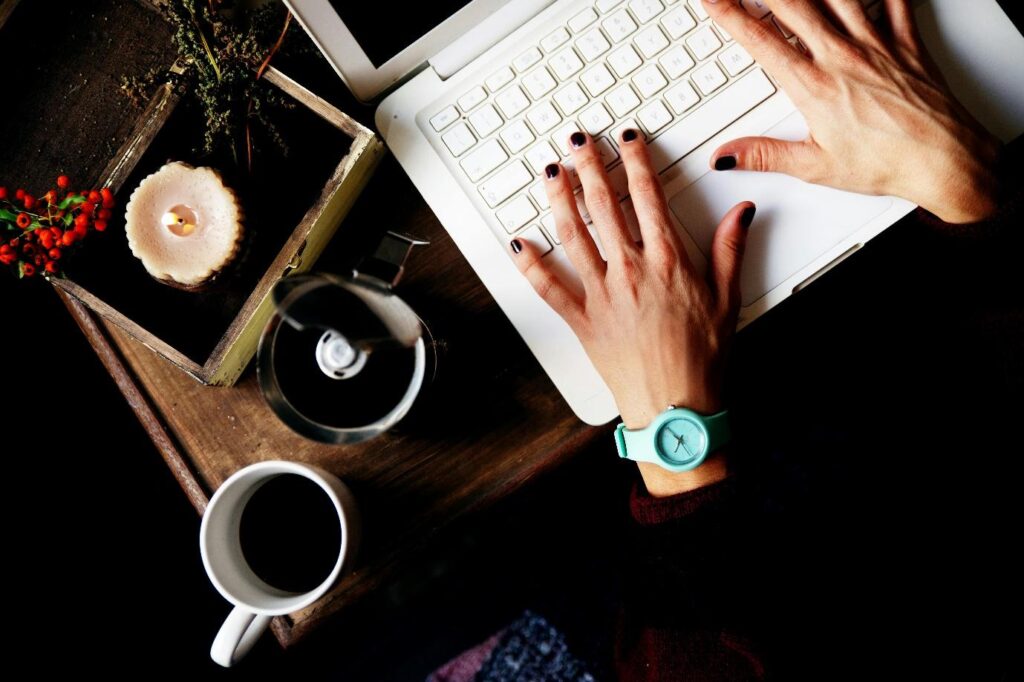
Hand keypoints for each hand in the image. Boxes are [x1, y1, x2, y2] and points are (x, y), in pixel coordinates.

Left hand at [509, 130, 753, 494]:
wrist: (676, 407)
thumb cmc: (702, 360)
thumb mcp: (727, 300)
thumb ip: (730, 250)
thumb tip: (741, 211)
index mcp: (667, 261)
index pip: (647, 195)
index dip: (634, 160)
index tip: (627, 138)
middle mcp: (630, 271)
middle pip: (604, 205)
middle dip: (589, 166)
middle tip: (577, 141)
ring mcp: (602, 294)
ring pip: (573, 235)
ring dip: (558, 199)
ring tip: (549, 172)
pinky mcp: (582, 320)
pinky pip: (550, 288)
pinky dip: (531, 265)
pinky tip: (519, 243)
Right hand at [703, 0, 1001, 223]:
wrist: (942, 160)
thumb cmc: (886, 163)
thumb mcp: (815, 166)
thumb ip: (765, 155)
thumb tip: (727, 155)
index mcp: (813, 87)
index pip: (760, 42)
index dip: (730, 15)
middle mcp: (841, 57)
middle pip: (793, 5)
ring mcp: (875, 44)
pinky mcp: (905, 41)